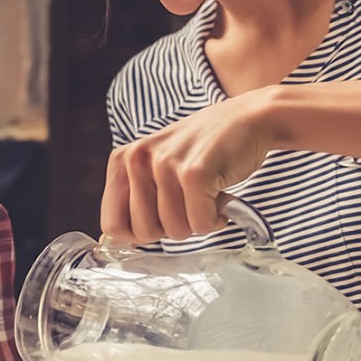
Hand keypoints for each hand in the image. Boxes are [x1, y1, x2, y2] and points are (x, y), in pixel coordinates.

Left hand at [101, 89, 273, 244]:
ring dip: (198, 222)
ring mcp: (165, 164)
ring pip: (174, 231)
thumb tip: (114, 241)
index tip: (160, 220)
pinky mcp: (194, 173)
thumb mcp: (157, 167)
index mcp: (123, 160)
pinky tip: (220, 197)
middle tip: (189, 204)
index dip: (140, 233)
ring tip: (206, 195)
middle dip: (173, 228)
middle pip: (144, 233)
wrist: (248, 119)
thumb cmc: (203, 150)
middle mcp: (138, 159)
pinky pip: (200, 224)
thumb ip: (135, 199)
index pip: (112, 225)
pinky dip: (215, 220)